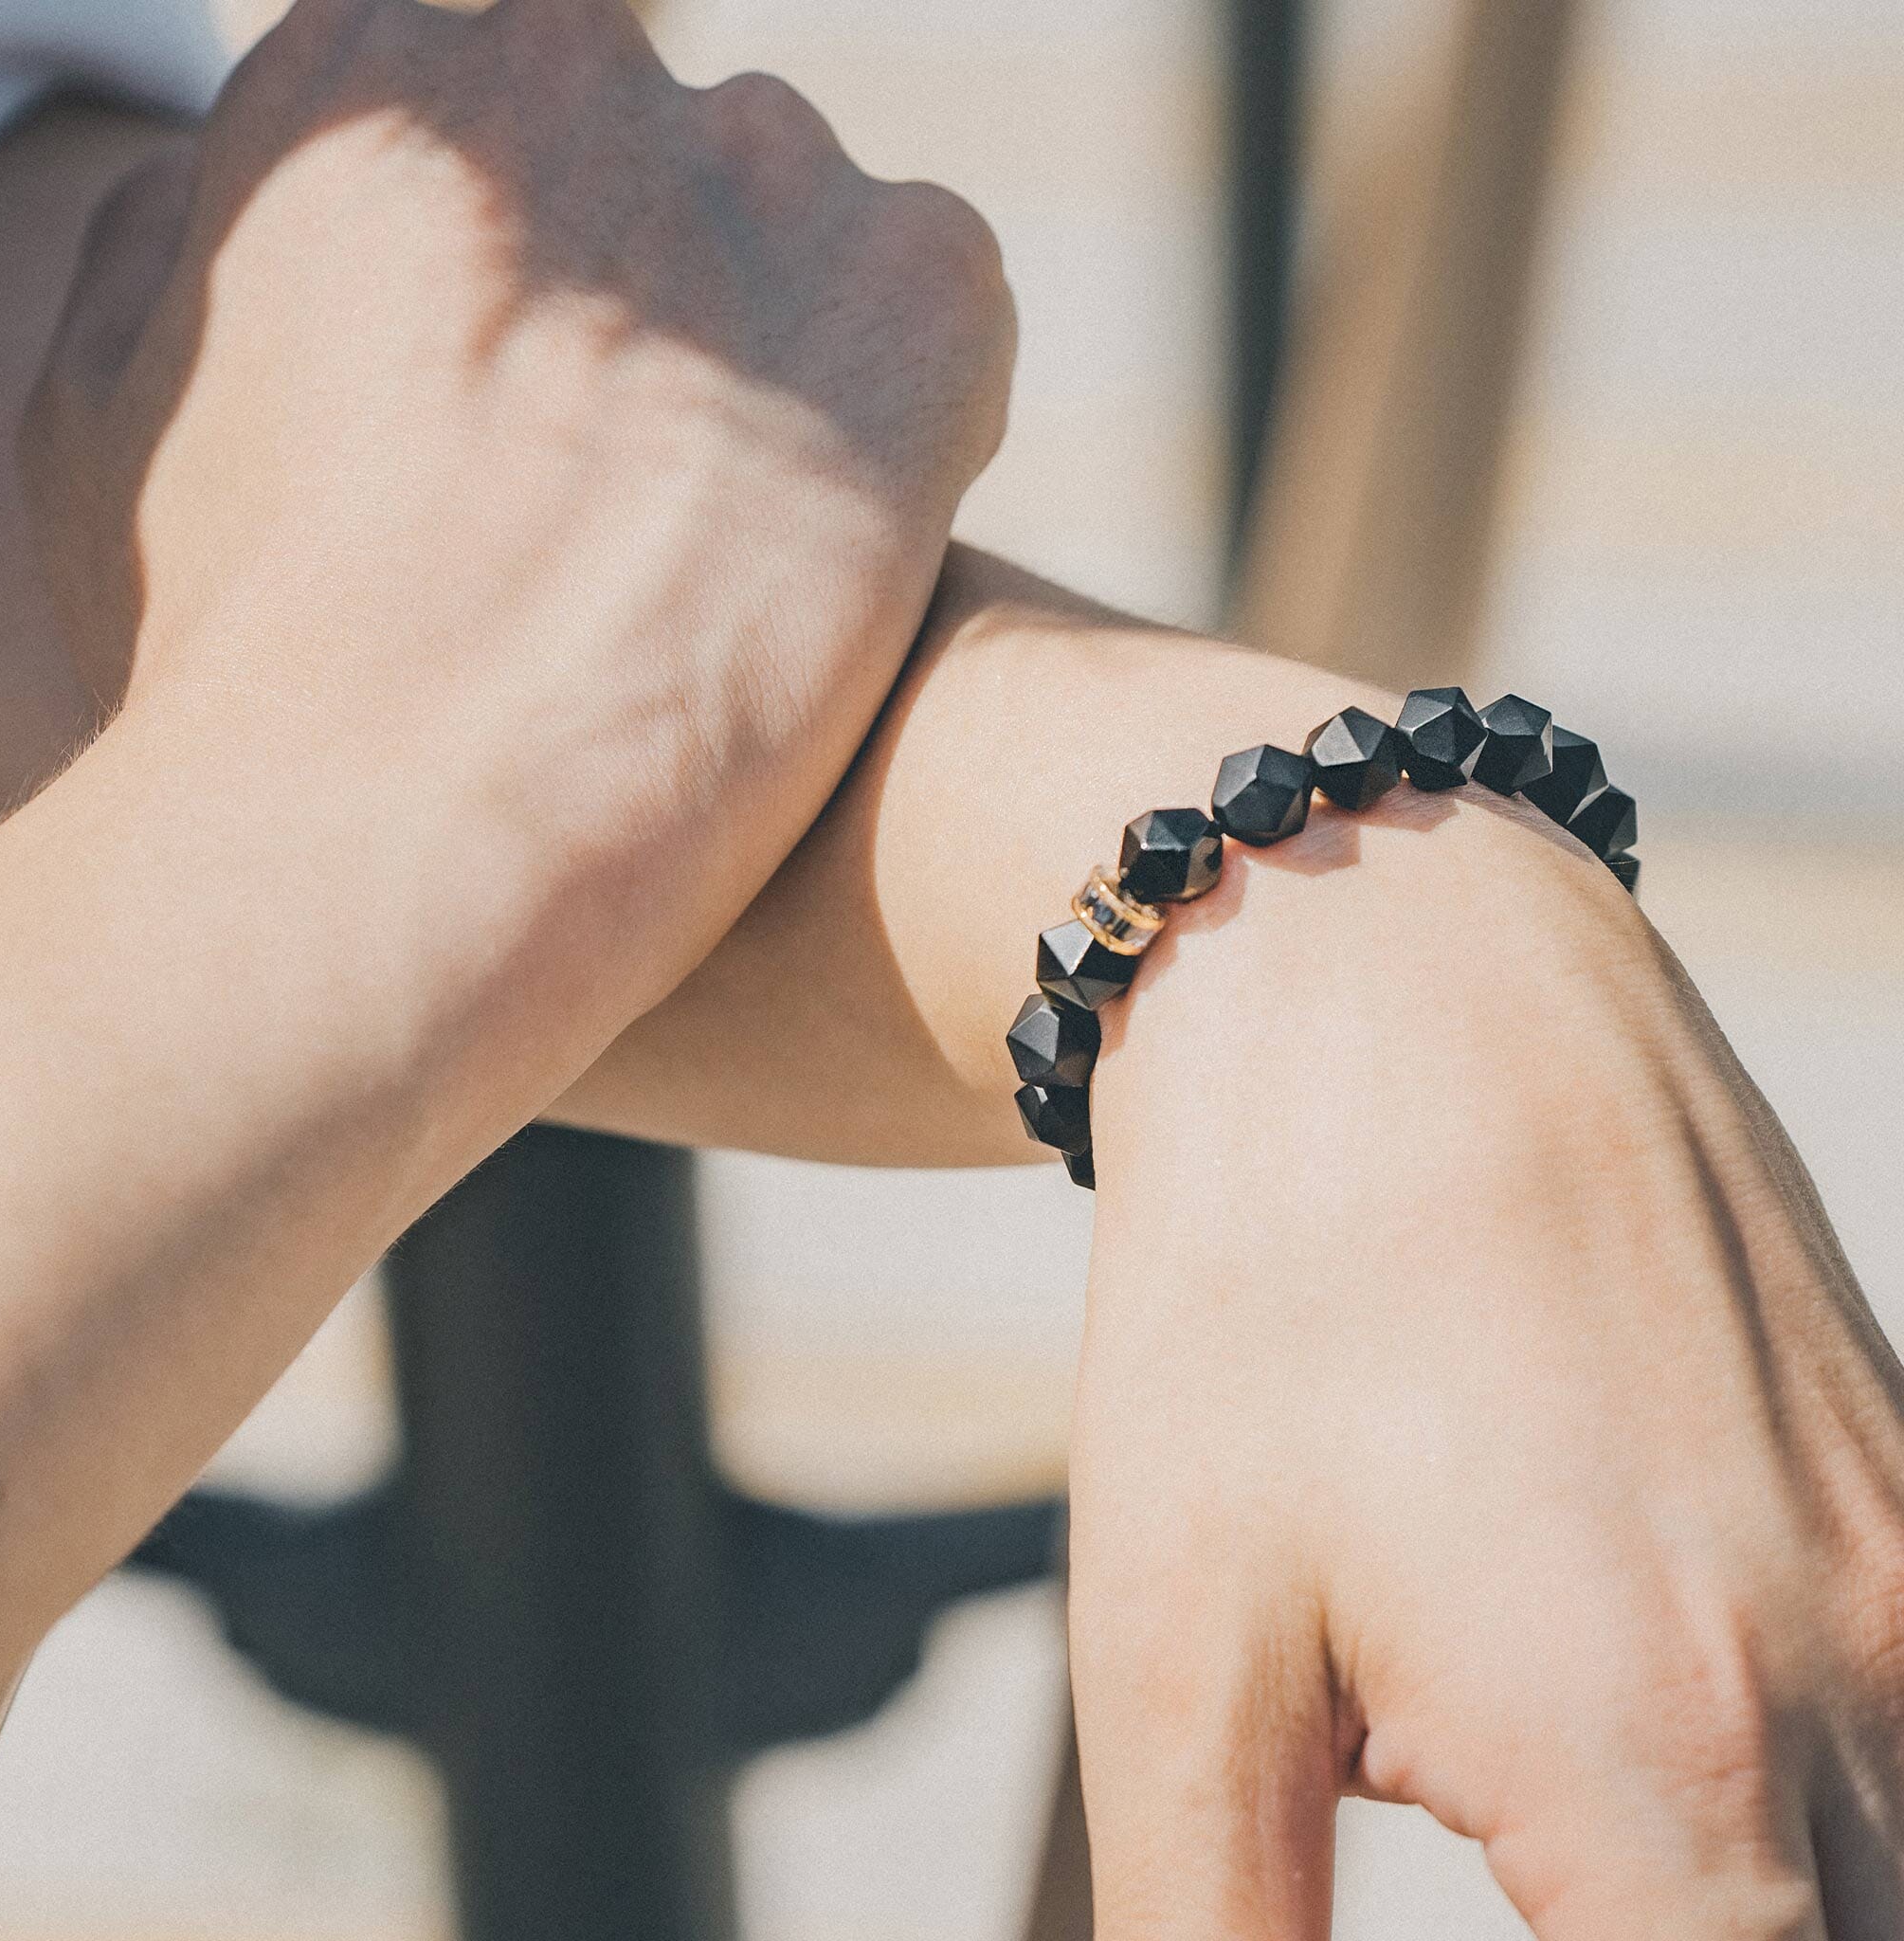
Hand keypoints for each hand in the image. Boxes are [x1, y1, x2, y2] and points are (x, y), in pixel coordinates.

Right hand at [24, 0, 1012, 1019]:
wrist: (419, 829)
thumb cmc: (242, 667)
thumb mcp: (125, 404)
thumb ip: (213, 250)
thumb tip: (277, 212)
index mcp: (370, 67)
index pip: (502, 126)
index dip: (532, 295)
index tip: (535, 418)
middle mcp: (569, 64)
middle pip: (659, 170)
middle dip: (659, 309)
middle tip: (631, 501)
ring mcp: (759, 164)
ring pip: (804, 243)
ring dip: (787, 373)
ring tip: (724, 563)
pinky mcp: (922, 283)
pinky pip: (941, 318)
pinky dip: (913, 430)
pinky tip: (835, 562)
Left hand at [1072, 796, 1903, 1936]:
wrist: (1385, 988)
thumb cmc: (1259, 1297)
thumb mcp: (1179, 1642)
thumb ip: (1224, 1935)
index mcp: (1667, 1770)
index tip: (1484, 1906)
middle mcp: (1871, 1697)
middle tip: (1514, 1854)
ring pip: (1901, 1868)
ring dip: (1760, 1885)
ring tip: (1535, 1790)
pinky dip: (1820, 1811)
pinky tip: (1643, 1720)